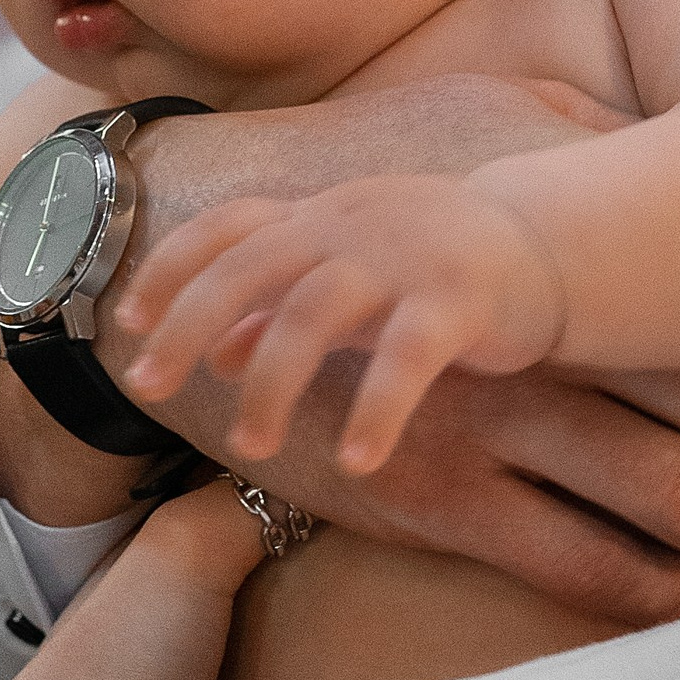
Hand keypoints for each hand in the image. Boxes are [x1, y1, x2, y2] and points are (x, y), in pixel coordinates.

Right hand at [82, 95, 679, 619]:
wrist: (175, 263)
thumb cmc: (343, 188)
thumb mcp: (466, 121)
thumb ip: (577, 127)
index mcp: (571, 224)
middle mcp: (549, 317)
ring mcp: (494, 411)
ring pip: (674, 496)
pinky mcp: (436, 490)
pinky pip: (583, 562)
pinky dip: (662, 592)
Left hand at [120, 176, 568, 475]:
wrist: (553, 247)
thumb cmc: (438, 267)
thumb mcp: (354, 278)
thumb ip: (285, 308)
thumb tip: (218, 352)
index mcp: (321, 216)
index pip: (227, 228)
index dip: (171, 270)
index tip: (127, 323)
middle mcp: (350, 226)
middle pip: (249, 267)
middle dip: (188, 324)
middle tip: (144, 387)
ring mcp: (403, 259)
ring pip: (313, 314)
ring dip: (272, 383)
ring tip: (252, 446)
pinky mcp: (459, 301)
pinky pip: (406, 359)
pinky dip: (376, 410)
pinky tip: (357, 463)